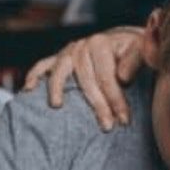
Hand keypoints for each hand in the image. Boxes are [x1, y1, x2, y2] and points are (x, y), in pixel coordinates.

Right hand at [23, 26, 144, 129]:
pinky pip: (42, 66)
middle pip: (86, 78)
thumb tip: (122, 76)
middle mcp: (82, 46)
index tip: (124, 120)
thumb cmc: (133, 53)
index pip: (107, 75)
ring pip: (60, 71)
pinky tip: (28, 89)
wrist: (122, 44)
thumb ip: (136, 61)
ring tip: (58, 106)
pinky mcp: (58, 59)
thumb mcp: (141, 52)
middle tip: (107, 126)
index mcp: (101, 43)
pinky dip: (34, 76)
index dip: (116, 99)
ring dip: (58, 88)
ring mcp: (68, 52)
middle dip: (97, 104)